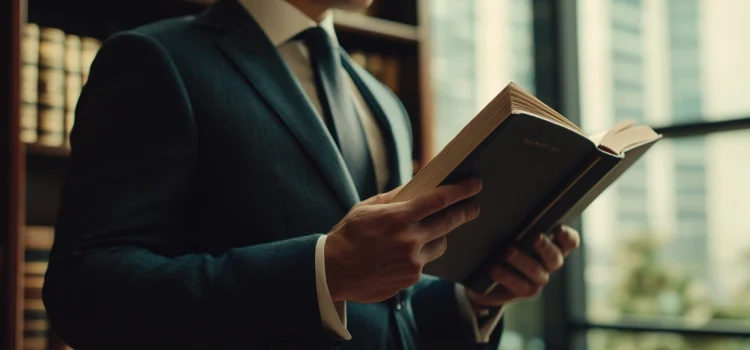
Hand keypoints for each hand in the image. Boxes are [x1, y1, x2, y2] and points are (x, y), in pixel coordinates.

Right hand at [325, 178, 482, 302]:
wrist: (332, 272)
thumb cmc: (348, 235)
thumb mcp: (367, 208)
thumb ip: (395, 197)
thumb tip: (420, 186)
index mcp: (397, 217)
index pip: (438, 199)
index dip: (461, 190)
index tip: (475, 184)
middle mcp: (408, 239)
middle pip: (449, 222)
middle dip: (465, 212)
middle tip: (474, 206)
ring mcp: (412, 261)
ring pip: (441, 244)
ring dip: (438, 236)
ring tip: (425, 233)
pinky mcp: (411, 278)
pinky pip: (426, 262)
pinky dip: (420, 255)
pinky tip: (402, 255)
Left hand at [466, 225, 579, 306]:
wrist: (487, 275)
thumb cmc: (502, 245)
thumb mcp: (509, 232)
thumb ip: (515, 223)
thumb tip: (504, 209)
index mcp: (552, 244)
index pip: (569, 241)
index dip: (567, 237)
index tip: (558, 228)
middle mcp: (549, 262)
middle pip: (555, 257)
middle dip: (545, 246)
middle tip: (535, 236)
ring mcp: (539, 278)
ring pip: (537, 271)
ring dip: (523, 260)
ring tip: (508, 251)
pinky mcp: (525, 291)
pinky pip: (520, 286)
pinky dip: (507, 276)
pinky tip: (494, 268)